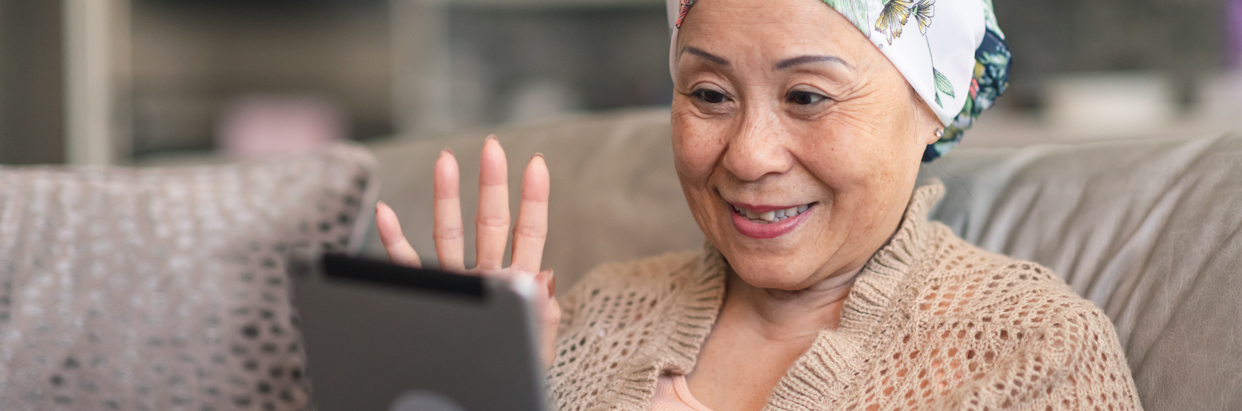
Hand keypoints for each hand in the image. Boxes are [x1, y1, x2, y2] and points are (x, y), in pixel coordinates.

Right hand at [374, 136, 560, 369]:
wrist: (485, 396)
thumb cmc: (517, 373)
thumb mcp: (539, 348)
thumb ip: (544, 315)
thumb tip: (544, 278)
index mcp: (518, 284)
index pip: (529, 233)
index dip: (533, 199)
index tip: (537, 163)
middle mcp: (486, 276)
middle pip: (490, 222)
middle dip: (492, 183)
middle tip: (492, 146)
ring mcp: (458, 284)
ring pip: (449, 233)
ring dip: (446, 197)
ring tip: (445, 160)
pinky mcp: (431, 297)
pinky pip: (408, 266)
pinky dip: (393, 240)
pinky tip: (384, 212)